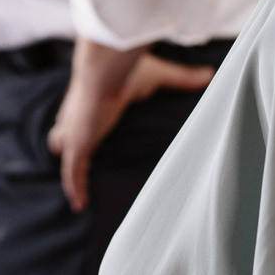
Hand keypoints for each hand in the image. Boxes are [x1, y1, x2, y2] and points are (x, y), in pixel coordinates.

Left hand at [47, 38, 213, 211]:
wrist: (105, 72)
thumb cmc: (127, 70)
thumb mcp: (159, 76)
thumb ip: (183, 78)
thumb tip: (210, 75)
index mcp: (93, 98)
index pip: (83, 113)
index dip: (84, 123)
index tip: (90, 131)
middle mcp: (79, 116)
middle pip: (64, 132)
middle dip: (66, 142)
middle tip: (77, 156)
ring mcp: (75, 132)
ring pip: (63, 151)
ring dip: (69, 167)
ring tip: (77, 190)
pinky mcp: (77, 145)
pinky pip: (71, 171)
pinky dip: (74, 187)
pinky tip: (80, 204)